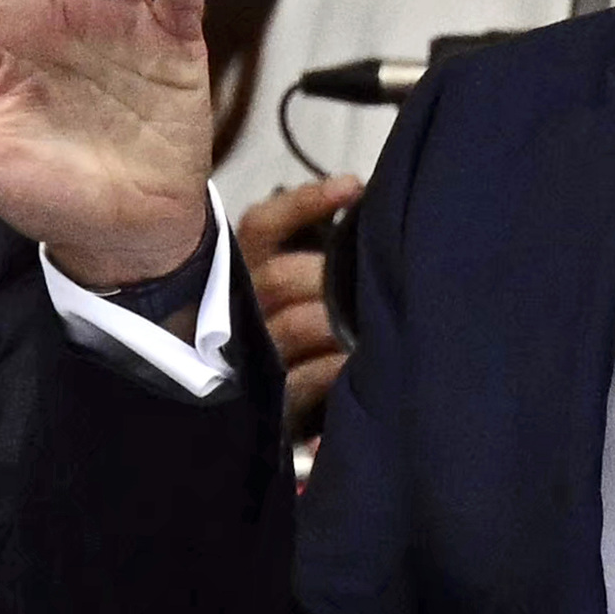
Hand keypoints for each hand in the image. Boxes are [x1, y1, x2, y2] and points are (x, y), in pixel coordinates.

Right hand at [235, 176, 360, 432]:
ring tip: (377, 315)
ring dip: (341, 318)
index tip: (352, 187)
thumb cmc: (282, 340)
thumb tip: (356, 200)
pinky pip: (307, 379)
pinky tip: (356, 364)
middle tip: (374, 272)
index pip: (261, 227)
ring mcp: (252, 358)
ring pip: (298, 324)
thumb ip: (302, 251)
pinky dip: (335, 369)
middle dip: (331, 273)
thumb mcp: (279, 288)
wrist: (251, 426)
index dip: (304, 204)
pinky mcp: (270, 400)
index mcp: (237, 276)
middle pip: (280, 275)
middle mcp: (237, 312)